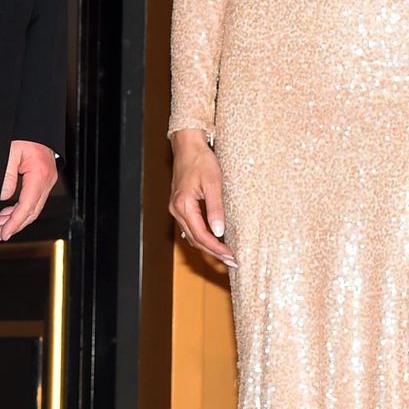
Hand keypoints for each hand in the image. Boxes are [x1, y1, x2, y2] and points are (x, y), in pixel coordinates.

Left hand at [0, 141, 57, 241]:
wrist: (38, 124)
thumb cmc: (25, 134)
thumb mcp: (10, 153)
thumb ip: (7, 177)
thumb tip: (3, 197)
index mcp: (39, 176)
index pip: (27, 207)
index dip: (15, 223)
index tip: (4, 233)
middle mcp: (47, 181)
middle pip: (33, 212)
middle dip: (16, 225)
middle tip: (0, 234)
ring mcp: (48, 181)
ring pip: (34, 208)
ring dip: (19, 218)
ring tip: (2, 225)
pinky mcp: (45, 179)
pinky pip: (35, 199)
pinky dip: (23, 208)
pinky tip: (10, 212)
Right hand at [169, 129, 236, 268]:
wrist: (187, 146)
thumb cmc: (201, 160)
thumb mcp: (213, 183)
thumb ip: (215, 209)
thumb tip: (219, 232)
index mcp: (183, 205)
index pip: (201, 235)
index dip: (217, 249)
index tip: (232, 257)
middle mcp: (176, 210)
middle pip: (196, 240)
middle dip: (214, 252)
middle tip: (232, 262)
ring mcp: (177, 208)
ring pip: (192, 235)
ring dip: (208, 246)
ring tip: (226, 255)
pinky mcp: (180, 205)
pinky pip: (190, 227)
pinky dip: (202, 237)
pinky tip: (213, 241)